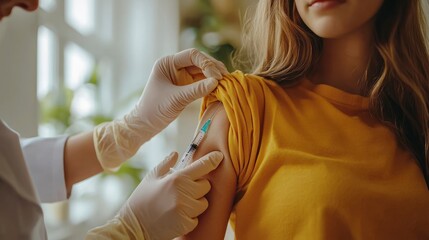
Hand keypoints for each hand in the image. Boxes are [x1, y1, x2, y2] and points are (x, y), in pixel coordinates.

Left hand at [93, 49, 227, 170]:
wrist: (145, 125)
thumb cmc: (155, 110)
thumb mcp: (176, 99)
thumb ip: (196, 90)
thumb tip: (217, 82)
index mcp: (167, 63)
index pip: (192, 55)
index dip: (207, 63)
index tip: (217, 76)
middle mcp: (174, 66)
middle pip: (199, 61)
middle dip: (213, 68)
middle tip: (226, 78)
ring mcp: (181, 76)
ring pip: (202, 71)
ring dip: (214, 76)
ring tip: (226, 82)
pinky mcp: (185, 86)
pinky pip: (201, 81)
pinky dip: (210, 84)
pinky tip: (220, 87)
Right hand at [121, 151, 223, 239]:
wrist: (133, 227)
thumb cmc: (141, 200)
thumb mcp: (151, 178)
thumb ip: (166, 164)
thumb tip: (176, 153)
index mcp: (176, 178)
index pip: (202, 166)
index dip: (212, 160)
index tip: (219, 156)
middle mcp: (184, 193)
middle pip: (206, 185)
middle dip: (198, 187)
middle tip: (183, 190)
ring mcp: (186, 209)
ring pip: (203, 202)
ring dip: (195, 203)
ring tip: (178, 204)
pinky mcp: (186, 224)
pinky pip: (197, 217)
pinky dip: (190, 217)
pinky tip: (176, 215)